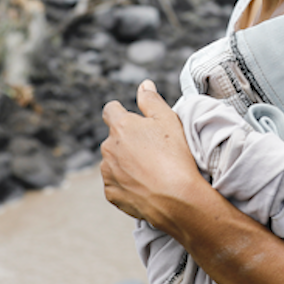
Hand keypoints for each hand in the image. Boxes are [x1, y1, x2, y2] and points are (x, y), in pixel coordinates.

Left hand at [100, 80, 202, 226]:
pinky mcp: (111, 193)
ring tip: (150, 170)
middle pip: (113, 138)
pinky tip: (145, 185)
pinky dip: (127, 183)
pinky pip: (116, 184)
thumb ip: (152, 100)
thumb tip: (144, 85)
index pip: (110, 110)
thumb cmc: (175, 157)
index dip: (119, 111)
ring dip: (125, 162)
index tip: (128, 116)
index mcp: (121, 126)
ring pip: (113, 162)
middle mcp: (108, 148)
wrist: (176, 199)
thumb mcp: (168, 120)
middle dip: (127, 141)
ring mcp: (108, 172)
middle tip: (151, 149)